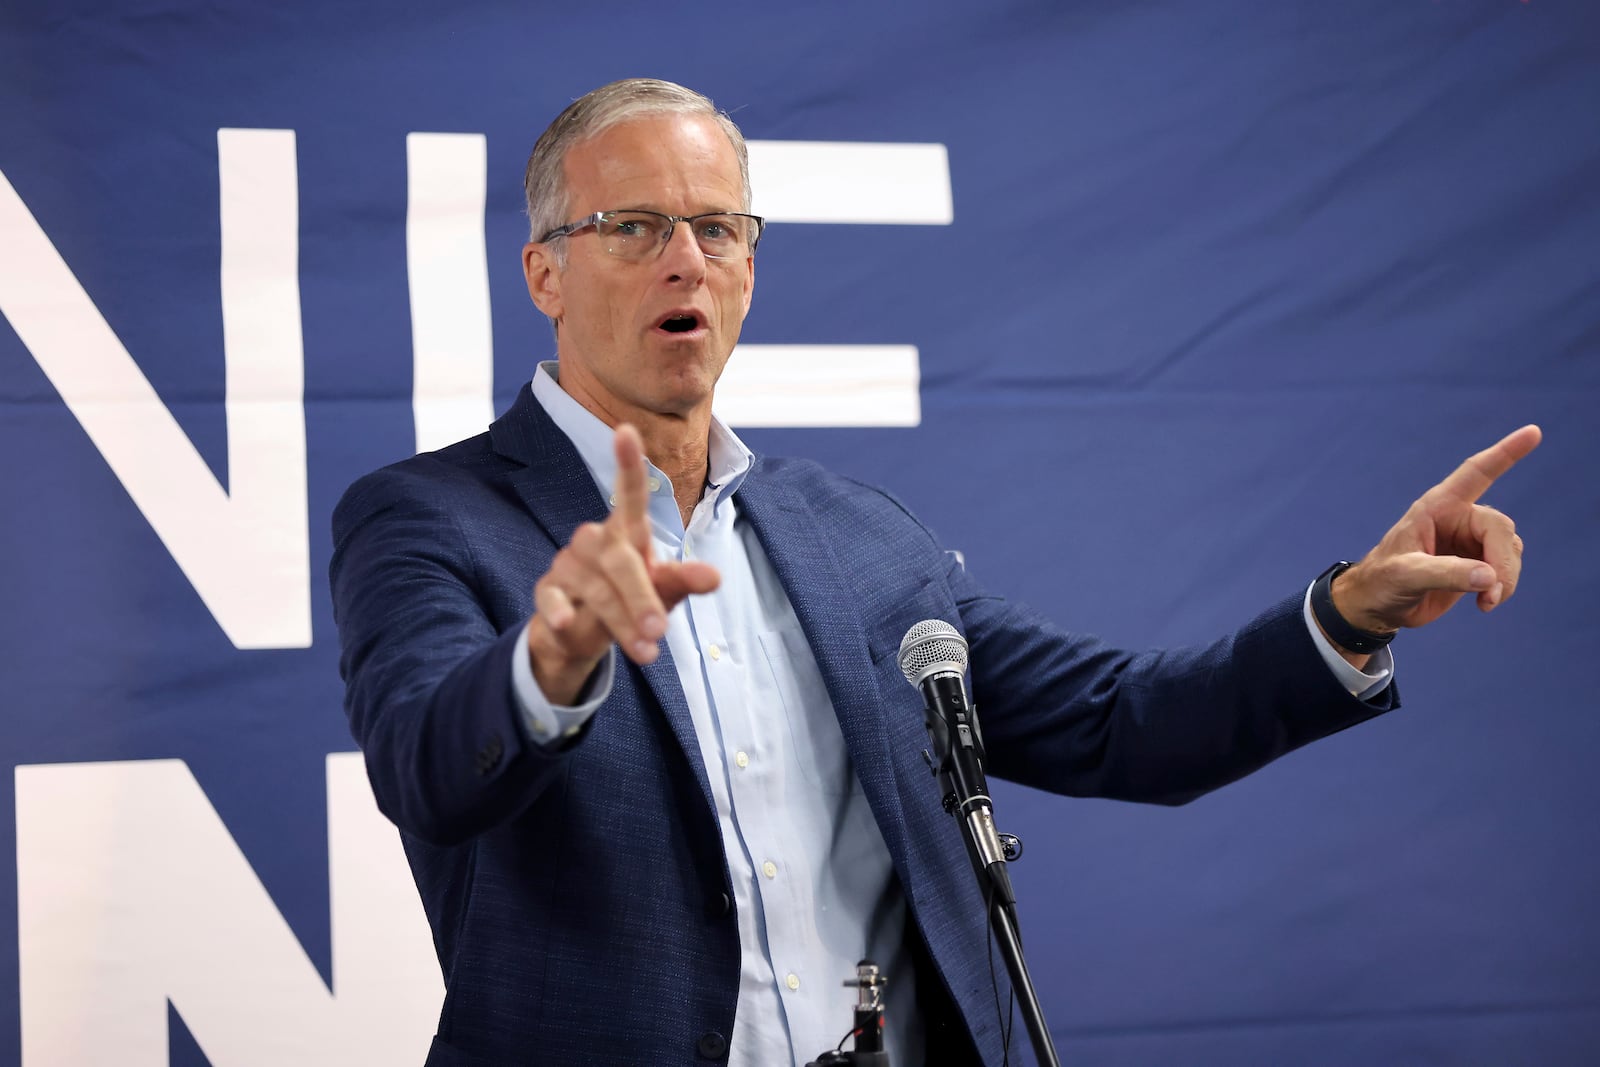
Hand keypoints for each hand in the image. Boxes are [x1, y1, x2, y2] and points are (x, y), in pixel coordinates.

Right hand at [527, 424, 719, 703]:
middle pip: (619, 558)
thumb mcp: (662, 592)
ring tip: (646, 652)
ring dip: (619, 619)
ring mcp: (568, 563)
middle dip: (641, 596)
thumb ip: (683, 582)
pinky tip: (567, 625)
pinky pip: (550, 596)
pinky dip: (559, 610)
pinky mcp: (547, 588)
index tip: (626, 430)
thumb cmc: (631, 600)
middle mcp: (596, 539)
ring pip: (593, 586)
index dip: (628, 463)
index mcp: (627, 532)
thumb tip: (714, 577)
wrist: (583, 635)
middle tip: (660, 630)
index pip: (630, 493)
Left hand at [1332, 424, 1540, 635]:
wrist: (1376, 606)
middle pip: (1501, 529)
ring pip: (1510, 549)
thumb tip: (1490, 576)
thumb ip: (1446, 574)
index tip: (1533, 432)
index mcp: (1437, 507)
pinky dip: (1504, 586)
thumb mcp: (1406, 576)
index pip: (1476, 473)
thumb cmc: (1381, 582)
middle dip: (1503, 562)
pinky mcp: (1477, 563)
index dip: (1505, 453)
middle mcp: (1458, 518)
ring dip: (1506, 577)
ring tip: (1486, 602)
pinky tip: (1485, 603)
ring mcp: (1470, 541)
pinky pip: (1507, 567)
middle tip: (1492, 592)